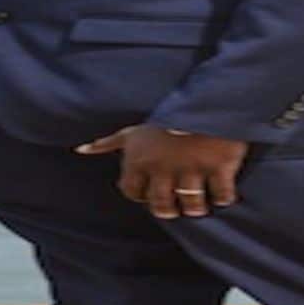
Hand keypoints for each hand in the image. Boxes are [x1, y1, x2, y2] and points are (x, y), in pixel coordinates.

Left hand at [74, 125, 247, 219]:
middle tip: (176, 203)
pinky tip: (221, 193)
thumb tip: (79, 150)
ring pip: (191, 206)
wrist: (208, 95)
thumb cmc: (167, 113)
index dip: (142, 195)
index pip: (132, 193)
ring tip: (198, 203)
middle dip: (168, 208)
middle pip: (162, 207)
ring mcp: (192, 170)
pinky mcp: (220, 168)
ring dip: (194, 208)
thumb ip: (107, 143)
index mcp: (140, 160)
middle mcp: (163, 169)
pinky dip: (223, 198)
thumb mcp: (133, 128)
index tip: (152, 191)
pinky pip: (222, 196)